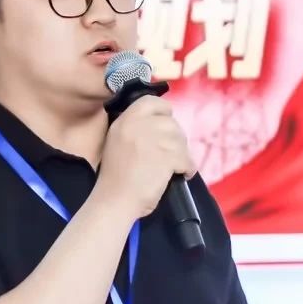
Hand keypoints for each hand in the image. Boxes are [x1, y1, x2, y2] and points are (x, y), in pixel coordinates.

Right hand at [94, 95, 196, 219]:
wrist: (114, 201)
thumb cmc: (116, 178)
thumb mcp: (118, 142)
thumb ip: (136, 129)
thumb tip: (161, 124)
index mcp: (125, 121)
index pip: (151, 102)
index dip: (164, 112)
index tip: (166, 126)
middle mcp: (138, 125)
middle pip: (170, 123)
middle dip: (175, 139)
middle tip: (171, 154)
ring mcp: (153, 140)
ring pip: (180, 140)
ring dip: (182, 155)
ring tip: (176, 167)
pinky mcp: (166, 156)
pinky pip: (186, 158)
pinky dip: (188, 168)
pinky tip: (182, 175)